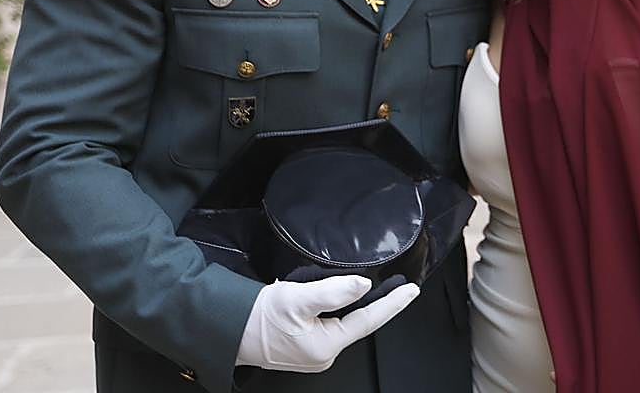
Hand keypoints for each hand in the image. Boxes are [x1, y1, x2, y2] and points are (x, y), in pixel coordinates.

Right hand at [236, 275, 419, 371]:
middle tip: (399, 285)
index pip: (370, 320)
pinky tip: (341, 297)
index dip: (393, 303)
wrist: (227, 328)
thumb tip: (362, 287)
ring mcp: (314, 353)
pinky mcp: (304, 346)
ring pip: (344, 323)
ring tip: (376, 288)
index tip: (412, 290)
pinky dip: (339, 310)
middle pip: (359, 322)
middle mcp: (323, 354)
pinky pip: (330, 325)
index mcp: (326, 346)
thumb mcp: (298, 297)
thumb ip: (333, 292)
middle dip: (379, 304)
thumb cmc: (257, 317)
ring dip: (357, 305)